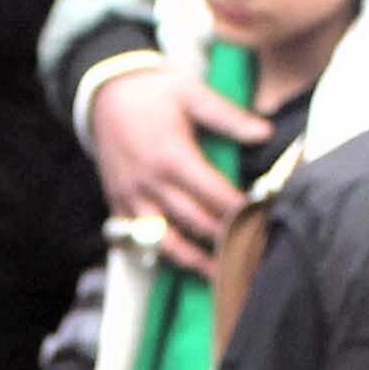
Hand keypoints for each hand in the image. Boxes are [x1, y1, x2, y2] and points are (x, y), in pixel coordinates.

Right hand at [83, 66, 271, 267]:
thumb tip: (264, 133)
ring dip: (196, 262)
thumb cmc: (152, 92)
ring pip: (168, 241)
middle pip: (197, 223)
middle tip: (254, 255)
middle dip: (228, 241)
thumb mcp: (192, 94)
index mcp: (173, 157)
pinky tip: (187, 263)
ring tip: (222, 277)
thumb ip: (229, 116)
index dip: (242, 212)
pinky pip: (141, 240)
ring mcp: (132, 198)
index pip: (216, 196)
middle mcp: (151, 183)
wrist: (103, 93)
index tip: (264, 222)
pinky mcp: (119, 205)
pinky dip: (165, 253)